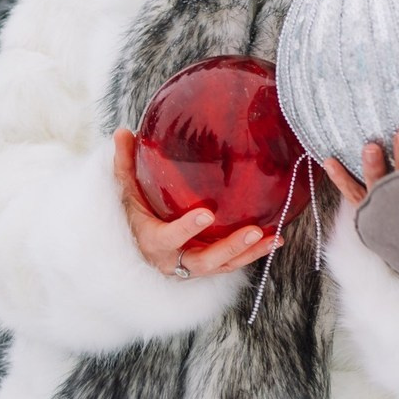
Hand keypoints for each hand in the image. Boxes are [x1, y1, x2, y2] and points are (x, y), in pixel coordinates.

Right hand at [112, 127, 279, 278]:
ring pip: (222, 265)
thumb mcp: (127, 192)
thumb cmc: (136, 215)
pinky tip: (276, 239)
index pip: (168, 237)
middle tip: (252, 231)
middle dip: (228, 247)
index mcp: (153, 241)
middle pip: (203, 260)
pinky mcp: (209, 267)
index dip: (186, 229)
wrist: (139, 248)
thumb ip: (125, 164)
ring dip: (248, 252)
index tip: (206, 213)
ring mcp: (193, 266)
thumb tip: (122, 132)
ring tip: (271, 237)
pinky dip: (255, 254)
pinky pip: (233, 264)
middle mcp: (173, 260)